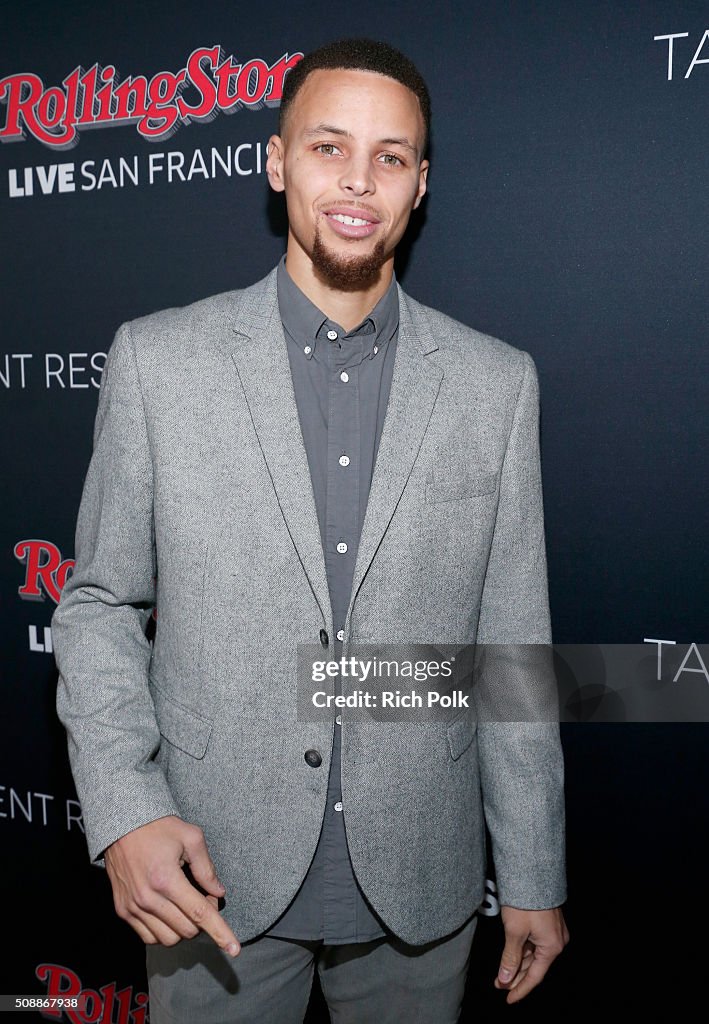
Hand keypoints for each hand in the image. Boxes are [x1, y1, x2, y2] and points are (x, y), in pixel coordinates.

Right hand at [104, 815, 240, 955]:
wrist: (121, 825)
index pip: (199, 914)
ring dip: (183, 928)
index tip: (234, 949)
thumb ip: (207, 868)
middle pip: (187, 930)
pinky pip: (149, 937)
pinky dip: (164, 931)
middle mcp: (148, 898)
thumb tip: (218, 893)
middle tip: (203, 897)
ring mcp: (133, 907)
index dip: (220, 932)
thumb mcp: (191, 837)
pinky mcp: (123, 911)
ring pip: (168, 939)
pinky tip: (169, 911)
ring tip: (185, 904)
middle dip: (202, 920)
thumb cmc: (158, 827)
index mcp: (166, 879)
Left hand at [494, 905, 568, 1003]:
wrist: (533, 873)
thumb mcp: (514, 932)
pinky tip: (511, 955)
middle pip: (534, 966)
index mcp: (552, 946)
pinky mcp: (547, 922)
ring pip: (533, 954)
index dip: (520, 989)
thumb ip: (510, 958)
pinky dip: (522, 951)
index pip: (535, 976)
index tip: (508, 998)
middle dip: (516, 976)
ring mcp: (553, 931)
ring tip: (501, 973)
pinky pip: (534, 942)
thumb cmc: (526, 901)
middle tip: (499, 984)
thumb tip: (506, 979)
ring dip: (517, 963)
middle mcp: (556, 941)